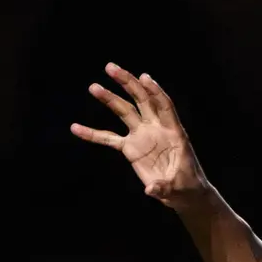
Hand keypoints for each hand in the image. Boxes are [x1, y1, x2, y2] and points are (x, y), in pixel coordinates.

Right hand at [71, 63, 208, 207]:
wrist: (182, 193)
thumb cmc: (186, 188)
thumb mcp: (178, 188)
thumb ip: (164, 187)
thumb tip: (151, 190)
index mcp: (174, 133)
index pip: (164, 106)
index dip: (155, 91)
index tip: (144, 77)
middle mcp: (156, 129)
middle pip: (142, 100)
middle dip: (128, 84)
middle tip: (111, 68)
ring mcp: (142, 136)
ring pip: (125, 112)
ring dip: (110, 98)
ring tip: (93, 86)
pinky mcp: (131, 148)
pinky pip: (109, 138)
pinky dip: (93, 134)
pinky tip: (76, 128)